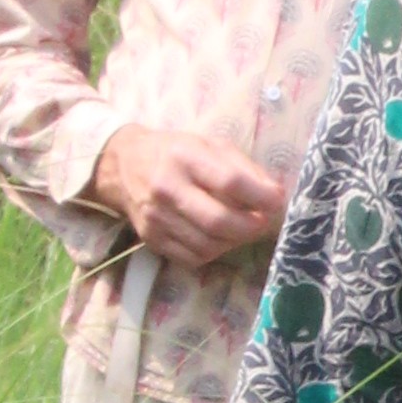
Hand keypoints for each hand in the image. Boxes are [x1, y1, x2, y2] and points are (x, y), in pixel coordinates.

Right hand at [98, 121, 287, 272]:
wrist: (123, 166)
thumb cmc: (176, 153)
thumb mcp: (210, 145)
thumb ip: (244, 168)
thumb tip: (275, 195)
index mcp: (185, 157)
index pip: (229, 182)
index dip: (260, 196)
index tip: (277, 201)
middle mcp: (167, 188)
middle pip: (218, 221)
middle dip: (251, 227)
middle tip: (263, 222)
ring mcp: (157, 217)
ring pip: (207, 245)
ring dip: (235, 241)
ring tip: (243, 228)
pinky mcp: (151, 239)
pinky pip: (192, 257)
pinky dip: (214, 252)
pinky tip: (220, 238)